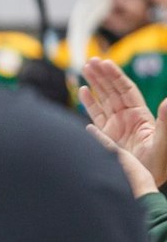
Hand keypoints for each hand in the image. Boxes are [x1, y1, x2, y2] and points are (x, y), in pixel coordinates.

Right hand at [80, 58, 166, 185]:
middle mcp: (127, 117)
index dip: (116, 76)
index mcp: (140, 115)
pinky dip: (89, 102)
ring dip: (95, 83)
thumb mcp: (162, 141)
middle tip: (91, 60)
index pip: (126, 90)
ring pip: (103, 99)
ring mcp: (115, 125)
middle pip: (113, 90)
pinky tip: (83, 90)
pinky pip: (95, 114)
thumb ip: (165, 121)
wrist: (142, 181)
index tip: (106, 63)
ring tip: (85, 68)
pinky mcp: (105, 135)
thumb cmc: (156, 163)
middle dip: (103, 75)